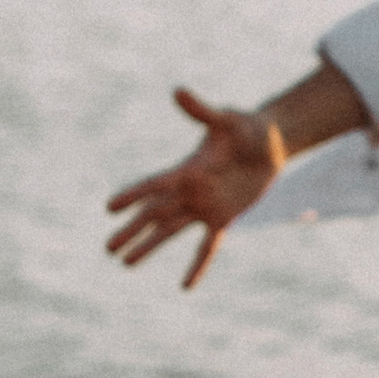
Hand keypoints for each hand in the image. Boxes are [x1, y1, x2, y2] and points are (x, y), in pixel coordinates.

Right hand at [104, 88, 286, 287]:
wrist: (270, 143)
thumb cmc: (247, 127)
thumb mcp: (227, 120)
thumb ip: (202, 111)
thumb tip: (178, 91)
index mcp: (187, 170)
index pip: (154, 185)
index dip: (132, 196)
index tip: (108, 208)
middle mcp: (190, 191)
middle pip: (154, 214)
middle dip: (131, 231)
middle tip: (107, 248)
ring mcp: (204, 206)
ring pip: (170, 231)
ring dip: (149, 246)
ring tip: (125, 263)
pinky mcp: (223, 218)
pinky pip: (206, 247)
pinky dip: (197, 265)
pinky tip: (184, 286)